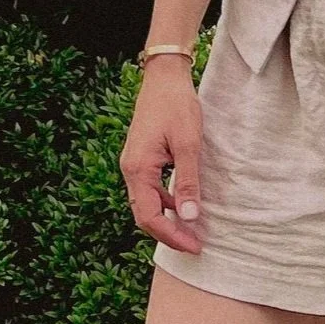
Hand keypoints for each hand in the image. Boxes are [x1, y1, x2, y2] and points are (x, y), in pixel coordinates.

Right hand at [120, 60, 203, 253]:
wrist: (164, 78)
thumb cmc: (176, 106)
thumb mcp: (188, 144)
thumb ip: (187, 181)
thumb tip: (190, 216)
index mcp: (138, 168)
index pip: (149, 216)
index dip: (171, 236)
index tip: (194, 245)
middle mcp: (130, 169)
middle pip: (143, 215)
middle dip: (168, 234)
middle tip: (194, 246)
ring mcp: (134, 164)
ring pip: (146, 204)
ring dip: (166, 221)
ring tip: (191, 231)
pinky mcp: (142, 159)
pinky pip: (149, 190)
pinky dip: (165, 204)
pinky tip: (184, 205)